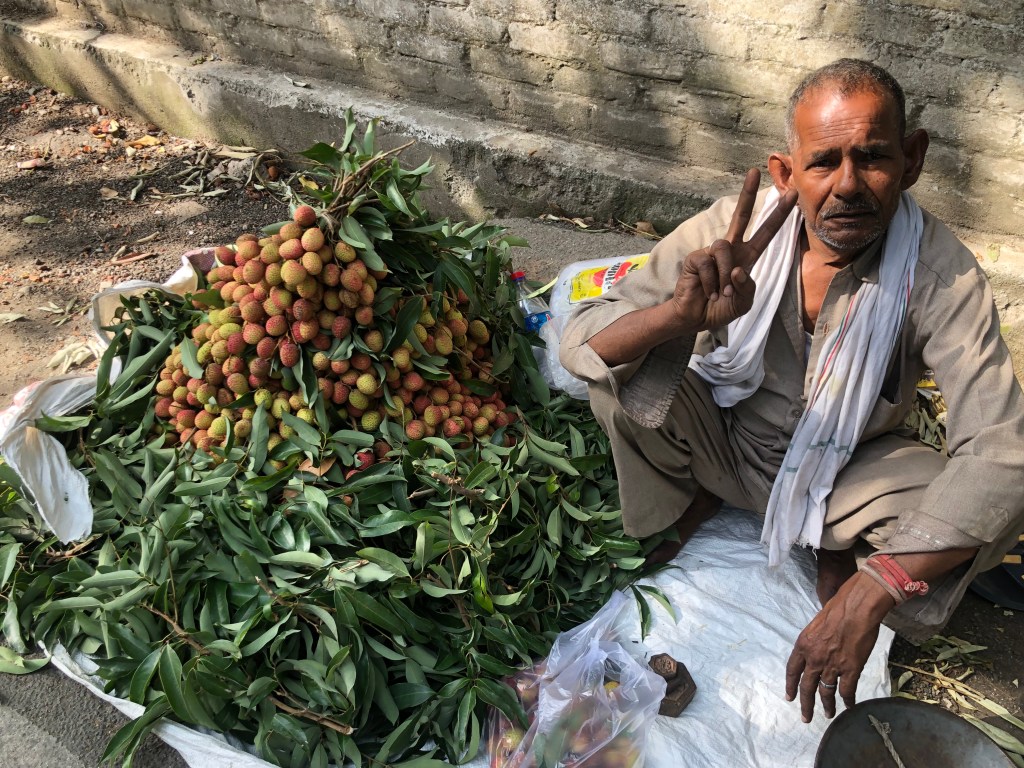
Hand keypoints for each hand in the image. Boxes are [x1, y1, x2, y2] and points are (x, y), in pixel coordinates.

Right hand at [670, 169, 797, 331]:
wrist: (695, 318)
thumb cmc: (721, 309)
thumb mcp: (743, 303)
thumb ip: (747, 287)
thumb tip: (736, 268)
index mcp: (747, 257)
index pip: (766, 232)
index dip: (778, 215)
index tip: (791, 194)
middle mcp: (731, 250)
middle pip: (741, 216)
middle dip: (748, 194)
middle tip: (753, 172)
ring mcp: (712, 252)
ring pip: (724, 248)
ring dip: (725, 276)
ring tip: (721, 294)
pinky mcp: (696, 258)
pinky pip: (708, 263)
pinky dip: (711, 283)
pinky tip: (707, 292)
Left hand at [785, 574, 891, 721]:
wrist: (856, 609)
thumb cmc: (837, 610)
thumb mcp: (815, 625)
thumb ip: (813, 641)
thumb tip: (816, 649)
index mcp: (803, 645)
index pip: (792, 670)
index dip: (790, 686)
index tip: (790, 698)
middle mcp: (814, 658)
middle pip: (806, 687)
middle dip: (805, 704)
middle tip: (805, 717)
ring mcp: (831, 665)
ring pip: (825, 692)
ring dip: (827, 705)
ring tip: (828, 715)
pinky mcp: (850, 669)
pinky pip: (846, 691)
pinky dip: (847, 700)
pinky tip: (849, 706)